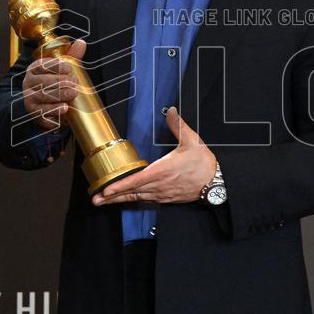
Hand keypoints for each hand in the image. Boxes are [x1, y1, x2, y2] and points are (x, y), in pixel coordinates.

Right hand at [22, 39, 86, 130]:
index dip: (56, 66)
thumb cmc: (53, 83)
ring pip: (42, 96)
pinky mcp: (33, 113)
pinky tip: (64, 108)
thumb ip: (71, 57)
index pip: (42, 65)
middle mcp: (29, 83)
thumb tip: (81, 42)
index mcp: (35, 69)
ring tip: (73, 93)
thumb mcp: (61, 70)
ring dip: (59, 94)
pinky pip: (42, 112)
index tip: (69, 68)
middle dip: (60, 81)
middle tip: (75, 83)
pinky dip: (54, 110)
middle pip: (43, 81)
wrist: (42, 105)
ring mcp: (29, 98)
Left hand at [93, 107, 215, 205]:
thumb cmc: (204, 163)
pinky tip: (126, 199)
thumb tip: (170, 111)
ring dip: (120, 200)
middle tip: (96, 199)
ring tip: (105, 201)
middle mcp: (160, 184)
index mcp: (163, 170)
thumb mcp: (192, 141)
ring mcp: (163, 193)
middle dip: (113, 196)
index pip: (136, 180)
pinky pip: (147, 200)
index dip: (120, 186)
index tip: (106, 189)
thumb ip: (178, 125)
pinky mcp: (167, 198)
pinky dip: (135, 200)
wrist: (216, 182)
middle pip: (132, 192)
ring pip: (138, 198)